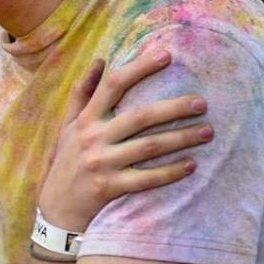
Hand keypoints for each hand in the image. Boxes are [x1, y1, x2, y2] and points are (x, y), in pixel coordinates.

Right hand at [39, 50, 211, 231]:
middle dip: (174, 108)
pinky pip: (147, 178)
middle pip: (140, 116)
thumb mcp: (68, 125)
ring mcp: (102, 163)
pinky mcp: (110, 187)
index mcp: (86, 118)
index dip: (139, 68)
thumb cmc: (67, 161)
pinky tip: (191, 165)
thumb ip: (82, 93)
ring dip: (180, 138)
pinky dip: (170, 172)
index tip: (166, 56)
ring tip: (207, 132)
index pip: (114, 85)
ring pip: (149, 147)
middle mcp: (93, 137)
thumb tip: (99, 61)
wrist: (56, 208)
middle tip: (202, 103)